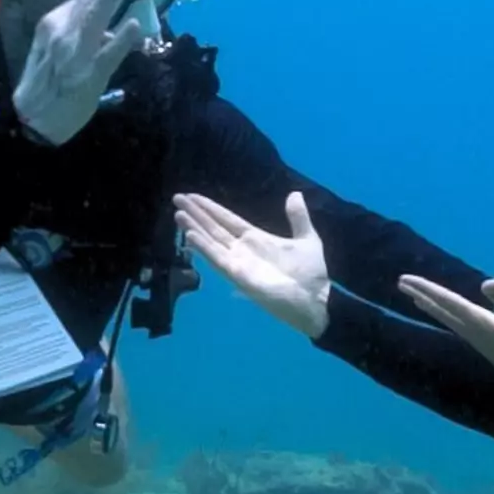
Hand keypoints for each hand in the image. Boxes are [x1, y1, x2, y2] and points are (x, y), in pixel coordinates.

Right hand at [12, 0, 146, 145]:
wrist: (33, 120)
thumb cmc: (46, 85)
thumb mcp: (56, 49)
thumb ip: (80, 33)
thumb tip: (107, 24)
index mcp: (54, 23)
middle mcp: (63, 32)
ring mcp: (76, 53)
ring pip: (95, 17)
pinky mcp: (89, 75)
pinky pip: (108, 55)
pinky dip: (121, 41)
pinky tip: (134, 27)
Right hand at [173, 190, 332, 338]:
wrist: (316, 299)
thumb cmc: (310, 273)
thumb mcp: (306, 239)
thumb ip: (297, 217)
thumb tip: (294, 194)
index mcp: (256, 239)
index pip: (227, 220)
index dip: (210, 208)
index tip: (193, 196)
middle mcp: (242, 250)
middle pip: (213, 228)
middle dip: (196, 214)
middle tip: (177, 198)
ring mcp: (238, 263)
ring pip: (211, 241)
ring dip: (194, 227)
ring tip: (178, 214)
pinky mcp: (238, 276)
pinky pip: (217, 259)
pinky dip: (204, 247)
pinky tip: (190, 235)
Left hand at [398, 275, 493, 391]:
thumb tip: (486, 283)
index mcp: (480, 324)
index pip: (447, 302)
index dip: (427, 289)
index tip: (405, 280)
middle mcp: (474, 331)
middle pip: (442, 309)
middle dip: (422, 295)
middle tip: (401, 282)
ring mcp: (480, 339)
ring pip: (448, 318)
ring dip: (432, 306)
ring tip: (416, 298)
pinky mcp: (487, 344)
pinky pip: (459, 324)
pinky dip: (448, 315)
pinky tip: (451, 316)